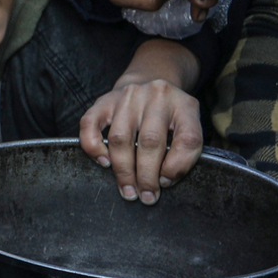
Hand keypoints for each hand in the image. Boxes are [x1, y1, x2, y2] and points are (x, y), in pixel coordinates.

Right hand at [80, 79, 202, 204]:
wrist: (148, 81)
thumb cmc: (169, 115)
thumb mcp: (187, 125)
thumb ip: (184, 150)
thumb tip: (164, 180)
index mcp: (184, 105)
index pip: (187, 139)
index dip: (178, 167)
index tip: (166, 183)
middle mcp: (156, 95)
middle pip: (150, 141)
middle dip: (147, 176)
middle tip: (146, 197)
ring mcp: (128, 96)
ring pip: (120, 138)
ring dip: (123, 170)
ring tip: (128, 190)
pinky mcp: (104, 100)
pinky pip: (89, 125)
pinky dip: (94, 147)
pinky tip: (104, 163)